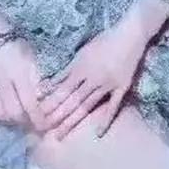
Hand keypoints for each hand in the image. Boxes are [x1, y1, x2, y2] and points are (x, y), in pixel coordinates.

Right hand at [0, 38, 45, 131]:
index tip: (44, 125)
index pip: (30, 102)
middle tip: (31, 125)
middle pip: (13, 111)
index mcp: (19, 71)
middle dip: (24, 123)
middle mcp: (2, 80)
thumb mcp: (31, 56)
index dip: (37, 118)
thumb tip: (46, 97)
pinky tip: (0, 117)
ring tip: (17, 122)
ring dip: (9, 122)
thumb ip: (37, 77)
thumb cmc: (14, 42)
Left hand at [39, 15, 149, 142]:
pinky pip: (113, 106)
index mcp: (81, 67)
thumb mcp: (83, 51)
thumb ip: (69, 68)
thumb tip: (51, 83)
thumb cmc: (105, 39)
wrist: (130, 33)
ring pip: (87, 105)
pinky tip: (98, 133)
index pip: (61, 88)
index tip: (38, 113)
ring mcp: (107, 84)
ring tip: (60, 134)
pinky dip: (106, 119)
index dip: (49, 101)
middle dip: (56, 115)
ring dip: (72, 120)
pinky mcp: (122, 87)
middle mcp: (92, 78)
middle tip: (43, 129)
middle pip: (71, 100)